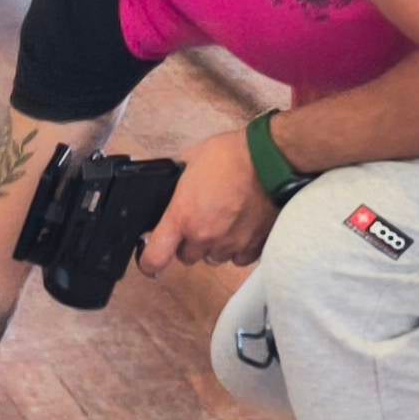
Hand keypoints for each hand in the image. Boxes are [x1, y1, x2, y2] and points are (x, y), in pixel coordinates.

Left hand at [146, 129, 279, 269]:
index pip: (155, 258)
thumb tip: (171, 184)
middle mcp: (204, 236)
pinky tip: (241, 228)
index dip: (148, 263)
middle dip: (188, 243)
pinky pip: (239, 258)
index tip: (150, 262)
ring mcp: (230, 244)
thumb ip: (178, 181)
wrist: (270, 160)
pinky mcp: (254, 246)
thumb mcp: (191, 160)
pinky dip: (238, 248)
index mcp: (182, 216)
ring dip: (214, 246)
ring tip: (224, 221)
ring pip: (214, 258)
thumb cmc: (231, 156)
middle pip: (187, 257)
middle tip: (198, 222)